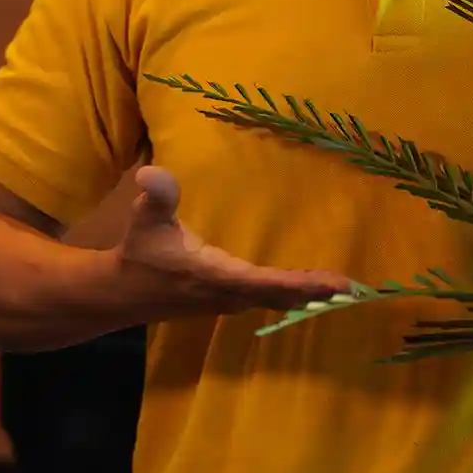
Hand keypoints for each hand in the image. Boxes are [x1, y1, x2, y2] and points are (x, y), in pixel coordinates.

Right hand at [112, 166, 353, 315]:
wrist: (120, 294)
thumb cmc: (139, 251)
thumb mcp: (144, 219)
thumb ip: (157, 196)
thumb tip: (152, 171)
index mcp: (214, 275)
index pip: (264, 282)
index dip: (300, 284)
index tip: (334, 284)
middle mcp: (227, 294)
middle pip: (279, 296)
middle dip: (313, 291)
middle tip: (351, 288)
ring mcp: (229, 301)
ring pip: (276, 300)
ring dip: (306, 294)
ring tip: (341, 289)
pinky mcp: (229, 300)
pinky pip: (269, 298)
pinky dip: (293, 294)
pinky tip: (314, 290)